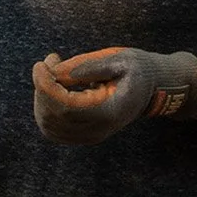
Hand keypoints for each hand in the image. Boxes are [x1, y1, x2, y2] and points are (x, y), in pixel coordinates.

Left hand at [31, 47, 196, 145]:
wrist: (156, 90)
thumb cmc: (139, 70)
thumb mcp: (120, 60)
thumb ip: (89, 67)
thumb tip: (55, 72)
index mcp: (109, 112)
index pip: (64, 107)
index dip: (45, 86)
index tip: (41, 64)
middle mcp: (98, 130)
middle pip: (52, 117)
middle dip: (41, 87)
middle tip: (50, 61)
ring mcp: (90, 136)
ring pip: (48, 125)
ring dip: (41, 97)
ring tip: (54, 70)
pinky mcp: (83, 135)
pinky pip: (52, 128)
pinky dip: (44, 106)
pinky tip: (55, 86)